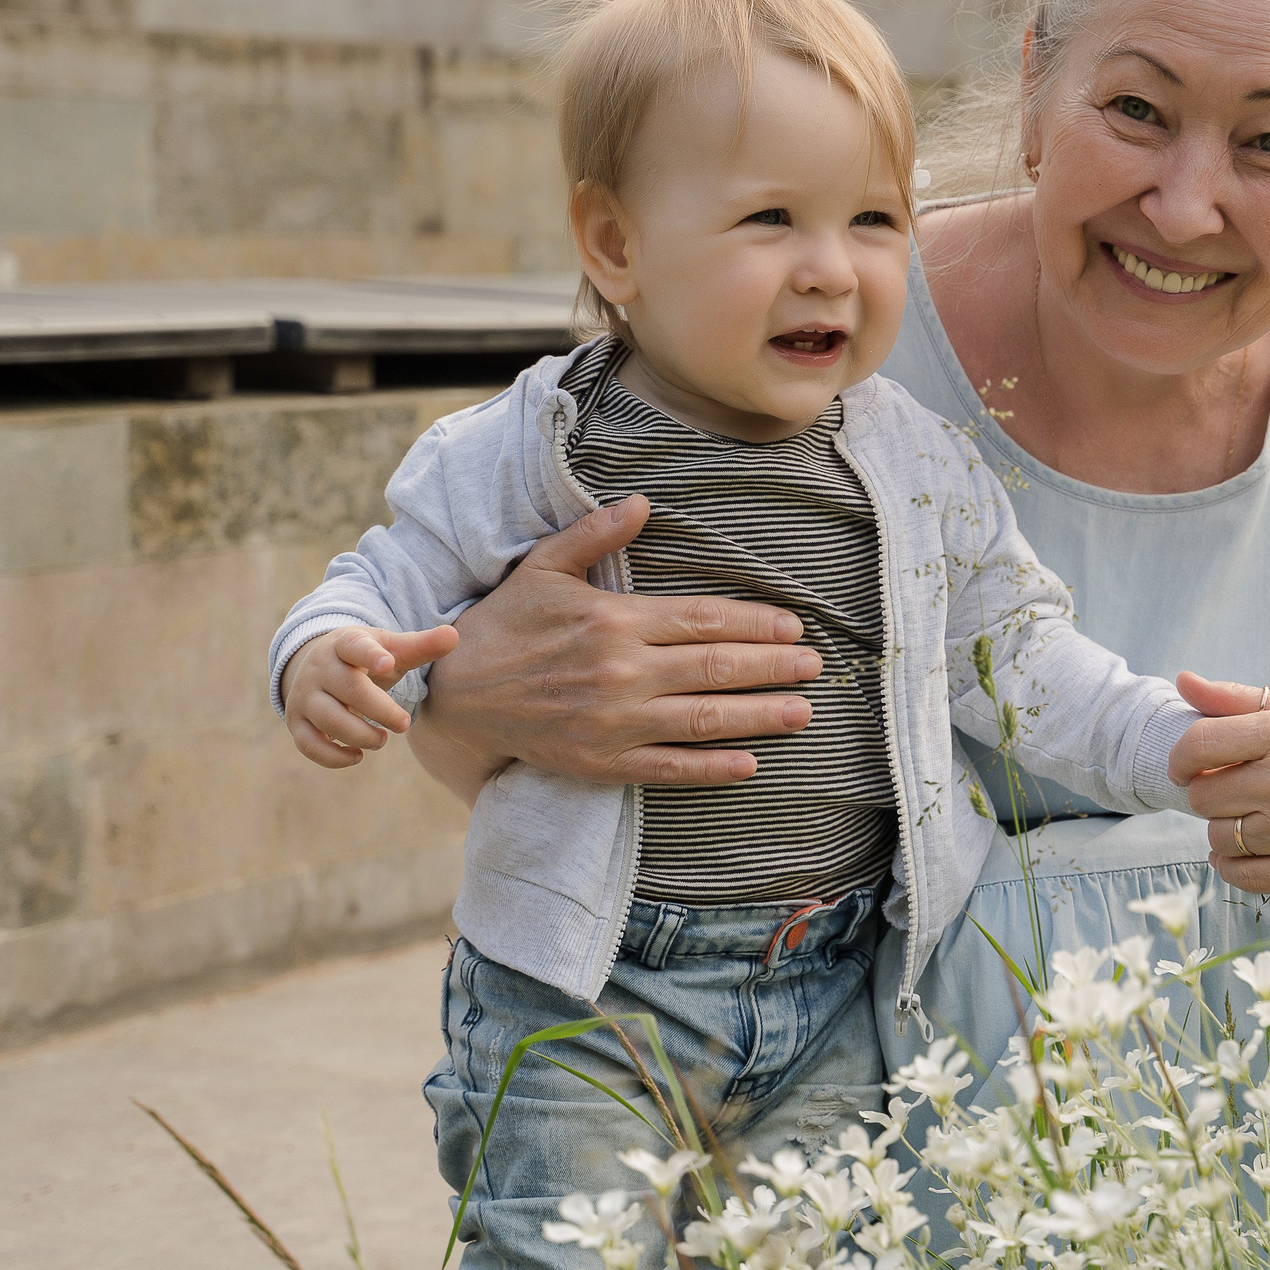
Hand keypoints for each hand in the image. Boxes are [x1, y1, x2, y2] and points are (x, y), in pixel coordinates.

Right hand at [284, 624, 460, 767]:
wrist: (319, 666)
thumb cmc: (365, 659)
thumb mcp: (390, 648)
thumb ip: (421, 645)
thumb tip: (453, 635)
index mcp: (345, 644)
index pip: (355, 646)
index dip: (371, 654)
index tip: (389, 664)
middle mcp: (320, 669)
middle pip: (348, 690)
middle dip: (380, 710)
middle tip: (405, 723)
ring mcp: (305, 697)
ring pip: (329, 719)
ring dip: (361, 735)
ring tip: (383, 739)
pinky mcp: (298, 723)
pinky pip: (309, 745)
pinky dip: (333, 757)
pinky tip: (358, 756)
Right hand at [411, 494, 820, 787]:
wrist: (454, 697)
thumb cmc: (503, 626)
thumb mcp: (542, 569)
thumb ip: (594, 535)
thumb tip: (641, 501)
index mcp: (613, 621)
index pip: (702, 619)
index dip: (754, 622)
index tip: (792, 626)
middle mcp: (621, 672)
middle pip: (715, 667)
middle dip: (772, 666)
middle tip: (814, 666)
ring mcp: (613, 722)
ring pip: (703, 719)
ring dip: (759, 715)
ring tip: (802, 710)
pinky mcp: (601, 762)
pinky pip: (668, 768)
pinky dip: (712, 767)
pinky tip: (750, 764)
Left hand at [1169, 673, 1269, 899]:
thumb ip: (1238, 698)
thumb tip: (1182, 680)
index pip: (1197, 746)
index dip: (1182, 758)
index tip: (1189, 764)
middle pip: (1202, 797)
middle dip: (1211, 791)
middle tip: (1240, 788)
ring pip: (1217, 837)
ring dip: (1226, 828)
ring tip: (1258, 815)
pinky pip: (1237, 875)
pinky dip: (1234, 863)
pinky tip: (1256, 845)